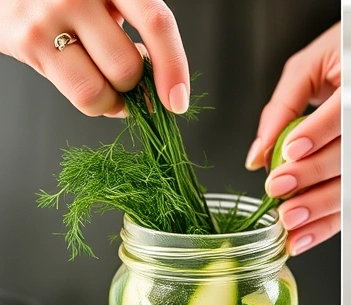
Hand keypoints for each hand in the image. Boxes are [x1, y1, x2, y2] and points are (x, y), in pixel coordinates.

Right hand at [0, 0, 189, 116]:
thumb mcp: (109, 2)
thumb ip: (139, 31)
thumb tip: (163, 89)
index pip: (157, 23)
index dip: (174, 66)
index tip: (178, 100)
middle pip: (128, 66)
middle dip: (135, 86)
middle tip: (126, 77)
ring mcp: (49, 17)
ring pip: (102, 89)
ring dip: (114, 100)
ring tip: (106, 82)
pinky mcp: (27, 42)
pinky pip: (80, 95)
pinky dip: (95, 103)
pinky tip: (87, 82)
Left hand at [246, 22, 339, 256]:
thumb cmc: (345, 56)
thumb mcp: (309, 68)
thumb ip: (282, 108)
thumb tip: (258, 154)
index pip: (343, 114)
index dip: (318, 134)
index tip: (291, 152)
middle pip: (348, 157)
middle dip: (312, 177)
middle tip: (280, 189)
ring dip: (320, 209)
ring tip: (290, 221)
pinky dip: (327, 224)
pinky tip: (305, 235)